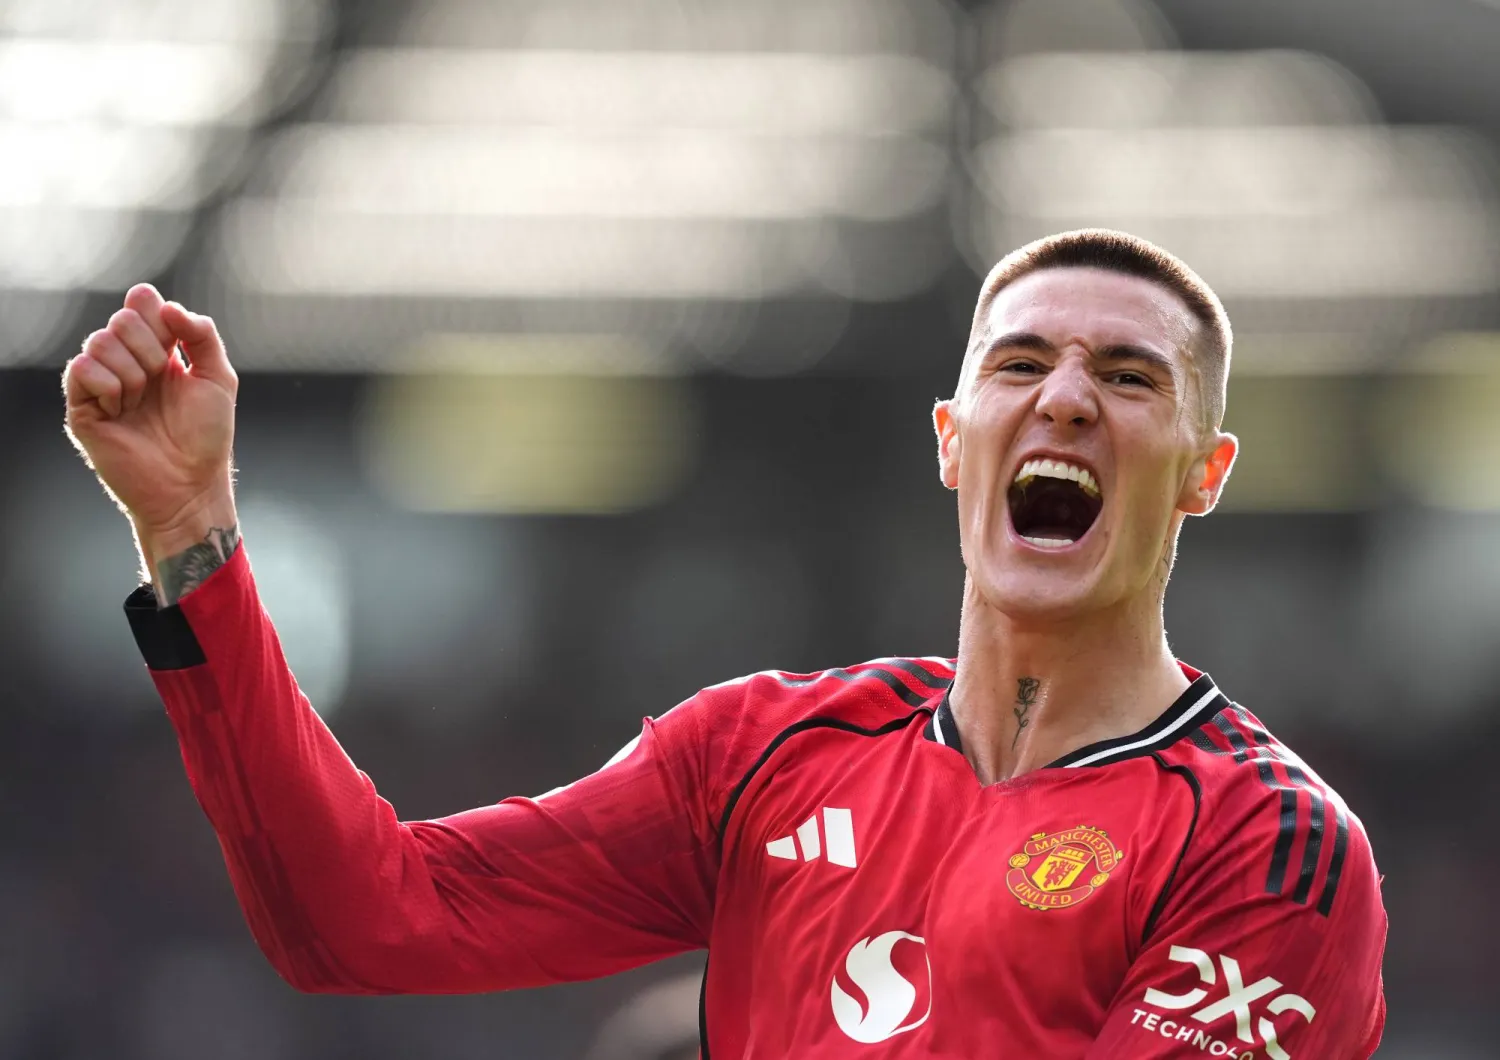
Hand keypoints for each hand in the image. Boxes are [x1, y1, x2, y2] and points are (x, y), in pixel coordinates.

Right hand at [63, 284, 237, 541]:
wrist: (189, 483)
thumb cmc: (207, 436)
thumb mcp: (219, 378)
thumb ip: (202, 334)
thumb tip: (168, 307)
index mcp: (158, 349)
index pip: (142, 302)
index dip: (156, 314)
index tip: (174, 346)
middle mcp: (127, 361)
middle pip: (122, 319)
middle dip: (150, 348)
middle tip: (161, 383)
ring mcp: (102, 383)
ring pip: (100, 341)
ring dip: (132, 372)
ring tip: (142, 404)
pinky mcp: (82, 406)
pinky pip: (81, 369)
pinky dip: (109, 386)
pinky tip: (121, 410)